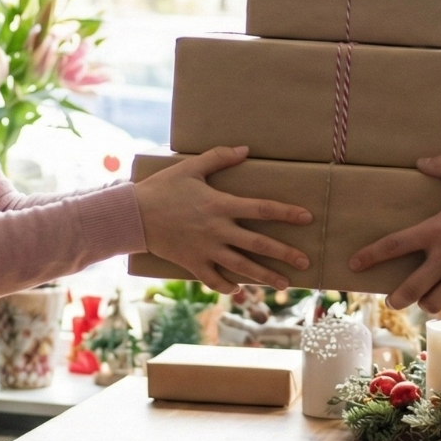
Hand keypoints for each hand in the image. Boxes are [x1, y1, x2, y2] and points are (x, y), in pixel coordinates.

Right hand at [134, 146, 312, 293]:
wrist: (133, 215)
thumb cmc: (162, 188)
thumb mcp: (190, 167)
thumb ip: (219, 157)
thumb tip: (245, 149)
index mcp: (220, 205)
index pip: (261, 209)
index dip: (286, 213)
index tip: (307, 218)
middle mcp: (217, 230)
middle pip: (258, 244)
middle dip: (284, 253)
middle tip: (306, 262)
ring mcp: (205, 249)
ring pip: (241, 267)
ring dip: (265, 276)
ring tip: (284, 284)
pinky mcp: (192, 263)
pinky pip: (214, 279)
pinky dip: (228, 287)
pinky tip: (240, 291)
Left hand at [349, 154, 440, 314]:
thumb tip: (422, 160)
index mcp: (435, 232)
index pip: (392, 245)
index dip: (369, 256)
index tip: (354, 264)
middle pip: (408, 289)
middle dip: (397, 298)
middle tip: (393, 300)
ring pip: (433, 303)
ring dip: (429, 302)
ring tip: (431, 298)